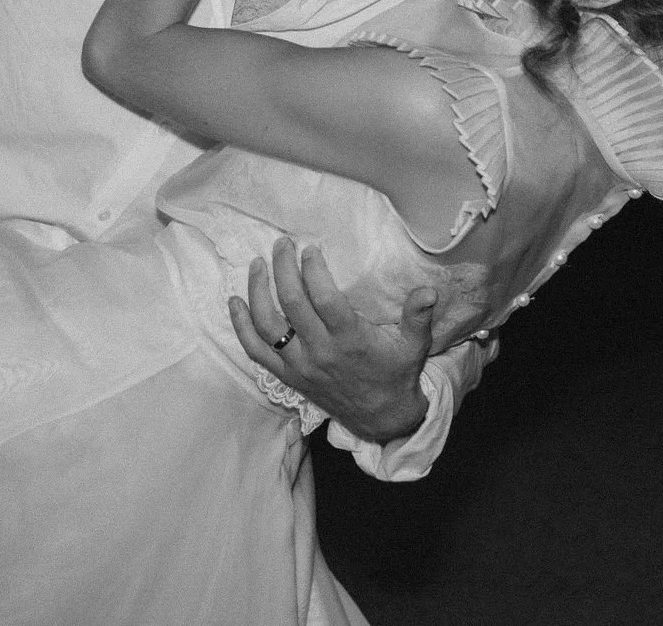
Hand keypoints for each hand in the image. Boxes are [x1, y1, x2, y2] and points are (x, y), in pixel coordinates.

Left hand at [229, 237, 433, 444]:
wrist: (380, 418)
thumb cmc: (396, 374)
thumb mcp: (415, 346)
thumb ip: (418, 316)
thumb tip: (428, 289)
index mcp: (350, 340)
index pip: (324, 299)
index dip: (313, 270)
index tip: (310, 249)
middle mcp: (320, 352)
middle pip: (292, 304)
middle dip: (283, 268)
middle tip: (282, 244)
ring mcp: (299, 365)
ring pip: (268, 325)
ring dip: (258, 291)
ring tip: (257, 264)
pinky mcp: (287, 375)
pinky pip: (256, 350)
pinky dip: (241, 326)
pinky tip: (234, 302)